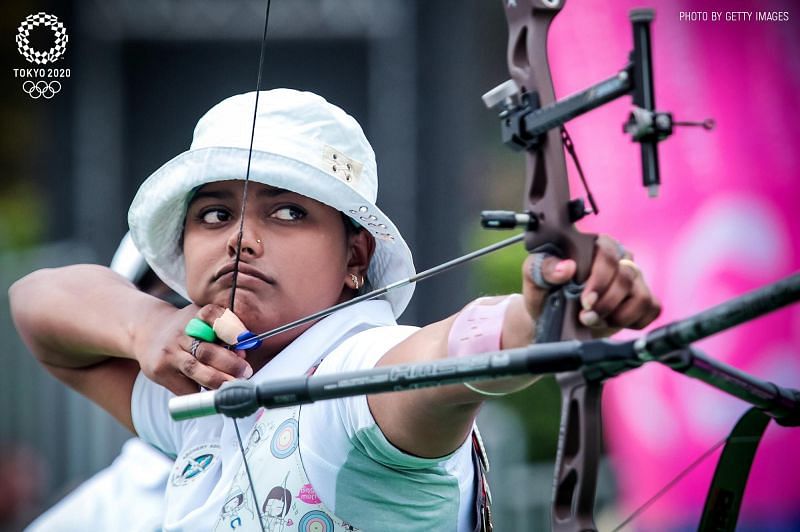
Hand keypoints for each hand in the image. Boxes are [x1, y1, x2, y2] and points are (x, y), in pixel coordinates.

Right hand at [135, 304, 252, 394]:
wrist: (147, 331)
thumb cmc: (186, 329)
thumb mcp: (202, 320)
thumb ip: (223, 334)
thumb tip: (242, 353)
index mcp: (196, 316)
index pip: (212, 315)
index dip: (229, 327)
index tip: (244, 339)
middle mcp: (181, 333)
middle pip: (206, 349)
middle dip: (229, 363)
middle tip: (245, 372)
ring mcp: (169, 352)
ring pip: (195, 369)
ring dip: (217, 380)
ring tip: (232, 385)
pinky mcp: (160, 370)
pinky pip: (184, 387)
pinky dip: (201, 392)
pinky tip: (213, 392)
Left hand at [522, 235, 660, 336]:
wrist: (551, 317)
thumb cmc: (545, 291)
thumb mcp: (534, 278)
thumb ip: (544, 268)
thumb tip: (567, 267)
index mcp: (595, 245)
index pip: (608, 254)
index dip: (599, 280)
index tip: (585, 301)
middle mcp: (619, 258)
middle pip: (626, 277)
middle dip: (606, 302)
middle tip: (586, 316)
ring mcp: (634, 278)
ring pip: (641, 296)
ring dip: (619, 315)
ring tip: (595, 321)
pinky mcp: (642, 299)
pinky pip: (652, 309)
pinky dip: (634, 321)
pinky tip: (612, 321)